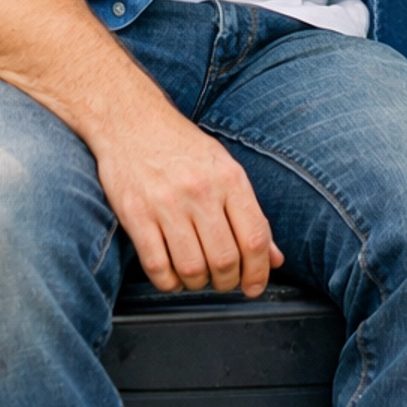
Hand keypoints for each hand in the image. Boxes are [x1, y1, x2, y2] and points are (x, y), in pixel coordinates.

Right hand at [93, 99, 283, 299]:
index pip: (255, 238)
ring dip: (197, 284)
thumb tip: (274, 257)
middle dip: (227, 282)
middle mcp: (201, 190)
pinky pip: (157, 267)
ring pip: (192, 269)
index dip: (259, 272)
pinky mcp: (136, 215)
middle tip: (222, 281)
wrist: (132, 120)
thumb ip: (250, 214)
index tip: (254, 286)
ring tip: (196, 275)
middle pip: (225, 260)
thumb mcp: (224, 168)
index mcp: (229, 177)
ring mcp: (166, 203)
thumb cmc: (181, 146)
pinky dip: (168, 282)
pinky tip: (171, 274)